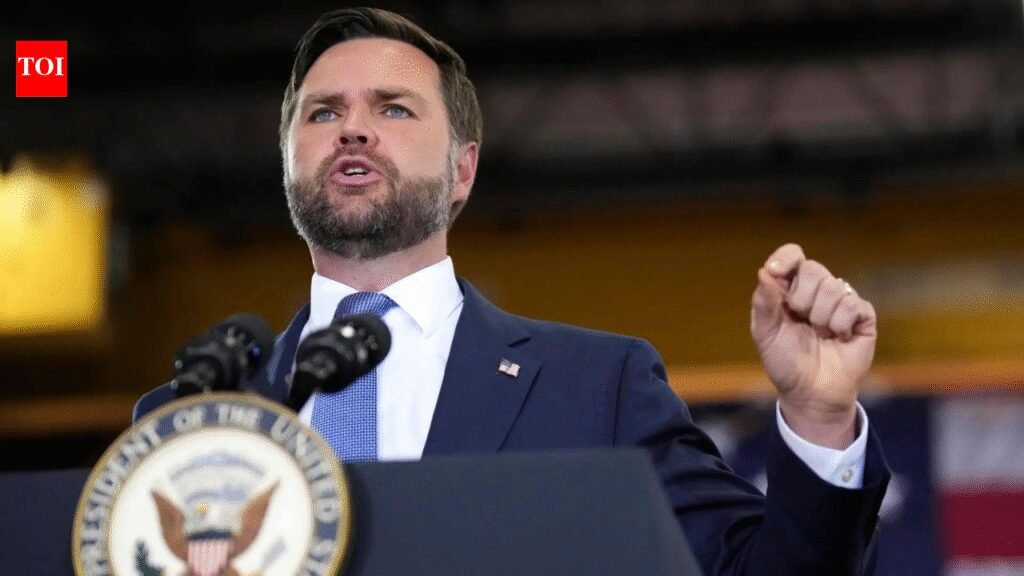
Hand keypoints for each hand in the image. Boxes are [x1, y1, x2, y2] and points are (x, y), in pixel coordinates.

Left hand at [750, 244, 876, 447]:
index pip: (792, 256)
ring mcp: (841, 301)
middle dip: (801, 298)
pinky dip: (841, 324)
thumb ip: (764, 303)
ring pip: (834, 287)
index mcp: (789, 290)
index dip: (786, 258)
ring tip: (820, 334)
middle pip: (813, 269)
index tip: (777, 270)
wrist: (811, 393)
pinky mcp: (862, 316)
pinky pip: (853, 304)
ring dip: (821, 317)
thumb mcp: (766, 334)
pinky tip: (838, 337)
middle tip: (800, 320)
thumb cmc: (786, 362)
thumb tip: (764, 271)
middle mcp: (816, 291)